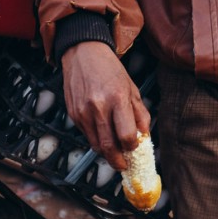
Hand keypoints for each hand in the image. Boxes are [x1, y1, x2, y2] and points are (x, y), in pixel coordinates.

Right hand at [61, 41, 151, 169]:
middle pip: (108, 147)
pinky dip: (96, 140)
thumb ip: (140, 113)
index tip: (135, 149)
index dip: (132, 148)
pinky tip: (103, 134)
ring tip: (115, 153)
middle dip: (118, 161)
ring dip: (106, 154)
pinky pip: (87, 135)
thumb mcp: (131, 87)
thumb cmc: (110, 69)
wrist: (83, 53)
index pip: (126, 136)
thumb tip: (144, 136)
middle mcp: (98, 107)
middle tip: (124, 165)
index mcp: (117, 99)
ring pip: (95, 145)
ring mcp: (83, 112)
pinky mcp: (73, 114)